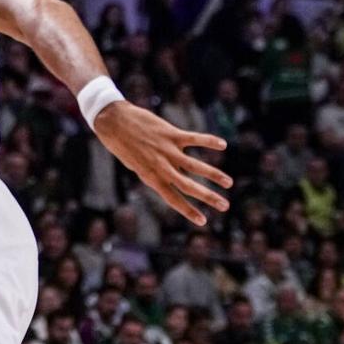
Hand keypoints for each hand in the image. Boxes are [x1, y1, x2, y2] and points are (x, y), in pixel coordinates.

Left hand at [93, 103, 230, 226]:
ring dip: (214, 175)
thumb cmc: (124, 145)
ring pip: (195, 166)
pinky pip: (194, 138)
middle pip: (189, 186)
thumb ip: (156, 172)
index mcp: (152, 177)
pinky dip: (209, 141)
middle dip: (208, 198)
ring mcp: (167, 150)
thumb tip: (175, 175)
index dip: (189, 211)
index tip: (203, 221)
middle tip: (225, 207)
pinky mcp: (171, 134)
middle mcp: (161, 167)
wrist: (114, 122)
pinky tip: (223, 145)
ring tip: (228, 183)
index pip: (173, 199)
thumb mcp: (137, 165)